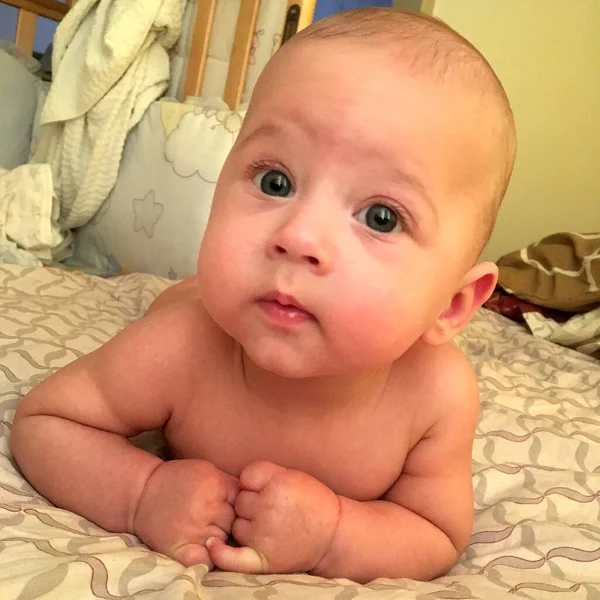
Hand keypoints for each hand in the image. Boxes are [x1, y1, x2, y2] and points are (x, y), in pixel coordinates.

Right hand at [133, 459, 238, 566]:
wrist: (144, 492)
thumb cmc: (180, 480)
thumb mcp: (208, 471)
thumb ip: (230, 484)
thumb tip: (255, 495)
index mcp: (215, 484)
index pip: (241, 502)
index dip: (235, 506)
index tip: (226, 505)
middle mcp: (206, 506)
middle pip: (233, 522)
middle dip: (226, 522)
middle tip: (210, 518)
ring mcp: (194, 529)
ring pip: (223, 540)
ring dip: (217, 538)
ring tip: (201, 528)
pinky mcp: (182, 549)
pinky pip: (208, 560)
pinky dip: (209, 557)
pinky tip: (202, 546)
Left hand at [207, 461, 339, 573]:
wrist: (332, 533)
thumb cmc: (310, 501)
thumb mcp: (292, 475)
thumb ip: (264, 473)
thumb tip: (237, 482)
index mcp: (278, 483)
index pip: (246, 477)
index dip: (254, 482)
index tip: (268, 487)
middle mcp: (268, 508)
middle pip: (239, 501)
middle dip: (251, 503)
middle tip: (274, 509)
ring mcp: (263, 535)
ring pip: (236, 524)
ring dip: (246, 525)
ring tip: (271, 526)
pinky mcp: (263, 558)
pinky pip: (232, 557)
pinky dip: (220, 554)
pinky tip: (212, 545)